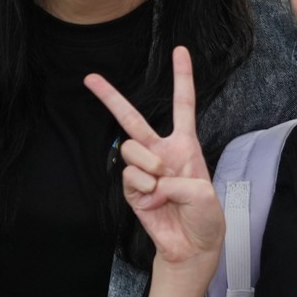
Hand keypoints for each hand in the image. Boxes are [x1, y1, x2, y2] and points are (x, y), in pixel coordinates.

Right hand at [85, 47, 222, 268]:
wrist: (192, 246)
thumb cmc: (206, 217)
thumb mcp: (204, 193)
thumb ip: (178, 180)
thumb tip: (152, 179)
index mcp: (185, 145)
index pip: (183, 105)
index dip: (182, 77)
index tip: (180, 50)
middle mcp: (161, 152)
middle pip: (132, 118)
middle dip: (111, 97)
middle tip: (90, 78)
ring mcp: (144, 170)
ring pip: (130, 149)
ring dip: (147, 165)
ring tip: (162, 184)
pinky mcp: (132, 190)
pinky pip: (128, 176)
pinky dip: (143, 187)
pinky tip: (154, 199)